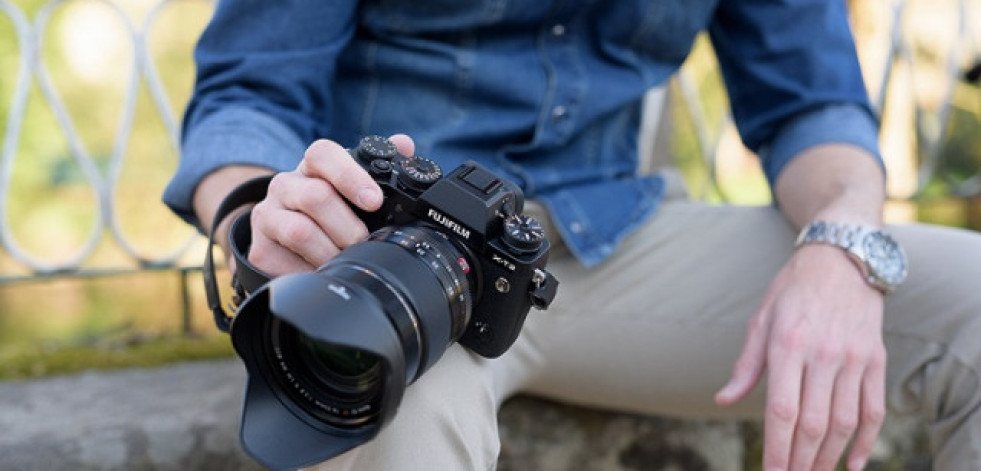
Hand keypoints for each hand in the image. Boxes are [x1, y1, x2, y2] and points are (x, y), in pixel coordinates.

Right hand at [248, 134, 414, 275]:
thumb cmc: (327, 212)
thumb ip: (379, 167)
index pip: (323, 155)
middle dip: (349, 227)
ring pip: (300, 231)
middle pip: (315, 197)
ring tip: (345, 261)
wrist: (281, 240)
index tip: (374, 201)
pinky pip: (286, 263)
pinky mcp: (259, 249)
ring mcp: (267, 216)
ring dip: (331, 251)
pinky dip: (311, 272)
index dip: (350, 176)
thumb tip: (404, 144)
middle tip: (364, 243)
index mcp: (312, 168)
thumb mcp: (351, 189)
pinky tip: (322, 273)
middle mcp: (285, 186)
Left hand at [715, 244, 886, 470]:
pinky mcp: (876, 359)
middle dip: (801, 461)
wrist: (841, 258)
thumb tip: (722, 399)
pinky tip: (853, 463)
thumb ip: (746, 365)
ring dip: (829, 457)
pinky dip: (866, 441)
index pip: (782, 411)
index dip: (776, 449)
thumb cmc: (791, 291)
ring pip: (844, 422)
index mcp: (787, 346)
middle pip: (813, 424)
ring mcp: (853, 359)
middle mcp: (822, 355)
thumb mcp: (760, 320)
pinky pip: (874, 409)